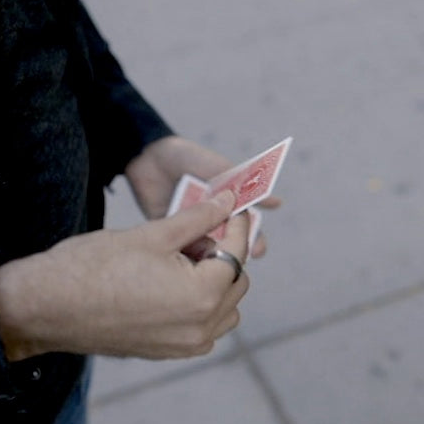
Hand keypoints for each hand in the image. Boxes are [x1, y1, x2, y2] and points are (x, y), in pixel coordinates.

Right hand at [0, 190, 250, 360]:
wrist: (45, 306)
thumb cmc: (93, 266)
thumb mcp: (153, 234)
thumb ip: (199, 218)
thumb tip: (228, 200)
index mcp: (202, 295)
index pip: (237, 254)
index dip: (237, 226)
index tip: (233, 207)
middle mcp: (201, 327)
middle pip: (236, 282)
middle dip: (224, 252)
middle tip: (199, 230)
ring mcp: (186, 345)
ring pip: (224, 308)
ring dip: (215, 280)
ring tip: (183, 256)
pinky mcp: (169, 352)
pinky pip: (204, 327)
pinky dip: (201, 304)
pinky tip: (173, 281)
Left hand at [125, 135, 280, 257]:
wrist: (146, 156)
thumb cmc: (186, 157)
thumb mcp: (217, 168)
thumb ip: (243, 185)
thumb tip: (276, 203)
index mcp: (226, 201)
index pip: (247, 223)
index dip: (253, 237)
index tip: (257, 249)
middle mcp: (211, 216)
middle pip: (229, 239)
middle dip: (237, 251)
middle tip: (242, 261)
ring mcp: (191, 225)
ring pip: (207, 247)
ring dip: (213, 256)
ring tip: (218, 267)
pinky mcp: (171, 232)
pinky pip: (183, 247)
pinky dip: (189, 256)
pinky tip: (193, 266)